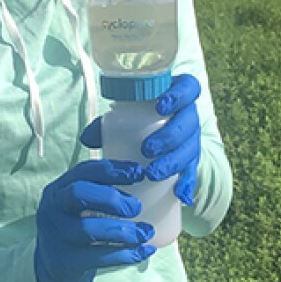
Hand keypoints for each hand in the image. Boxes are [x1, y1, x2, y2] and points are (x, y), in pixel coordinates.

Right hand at [34, 159, 155, 281]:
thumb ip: (100, 190)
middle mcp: (52, 209)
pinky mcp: (64, 263)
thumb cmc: (75, 227)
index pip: (83, 171)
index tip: (139, 173)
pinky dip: (125, 254)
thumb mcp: (78, 205)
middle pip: (78, 194)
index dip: (112, 169)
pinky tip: (145, 250)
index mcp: (59, 189)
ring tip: (146, 232)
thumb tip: (144, 176)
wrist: (49, 270)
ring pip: (88, 229)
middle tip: (136, 207)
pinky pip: (98, 257)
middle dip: (111, 198)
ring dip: (123, 230)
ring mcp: (56, 236)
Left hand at [79, 74, 201, 204]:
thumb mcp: (127, 117)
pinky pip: (194, 172)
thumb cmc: (140, 121)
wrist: (159, 138)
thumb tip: (87, 138)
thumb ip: (107, 124)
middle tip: (147, 149)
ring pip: (191, 148)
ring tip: (153, 173)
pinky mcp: (192, 161)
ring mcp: (192, 139)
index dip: (178, 95)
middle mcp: (189, 116)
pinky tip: (180, 194)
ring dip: (174, 161)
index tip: (160, 107)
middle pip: (189, 122)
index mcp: (177, 96)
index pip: (188, 87)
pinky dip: (187, 183)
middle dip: (170, 136)